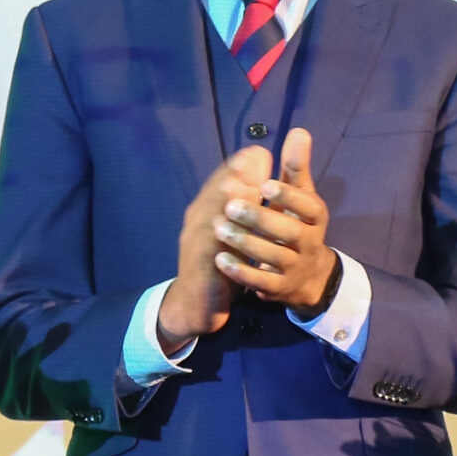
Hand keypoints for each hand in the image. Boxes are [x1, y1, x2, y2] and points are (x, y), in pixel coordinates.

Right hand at [158, 146, 274, 346]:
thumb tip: (260, 182)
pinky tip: (233, 230)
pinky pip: (210, 251)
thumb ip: (246, 208)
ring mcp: (196, 244)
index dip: (239, 168)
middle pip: (215, 194)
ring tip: (245, 185)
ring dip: (227, 201)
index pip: (222, 184)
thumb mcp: (235, 233)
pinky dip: (221, 239)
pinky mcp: (201, 268)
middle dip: (236, 175)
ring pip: (211, 218)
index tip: (258, 151)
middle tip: (255, 158)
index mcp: (208, 212)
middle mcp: (198, 222)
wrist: (198, 304)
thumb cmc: (220, 263)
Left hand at [212, 128, 336, 313]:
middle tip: (231, 206)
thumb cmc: (298, 224)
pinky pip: (262, 282)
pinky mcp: (280, 288)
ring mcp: (295, 267)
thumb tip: (299, 130)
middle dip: (260, 218)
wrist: (307, 277)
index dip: (288, 196)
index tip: (265, 184)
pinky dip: (241, 271)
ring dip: (245, 243)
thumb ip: (296, 167)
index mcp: (315, 217)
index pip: (308, 206)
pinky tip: (220, 259)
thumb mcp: (301, 196)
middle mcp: (309, 242)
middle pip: (289, 232)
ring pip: (273, 257)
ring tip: (219, 228)